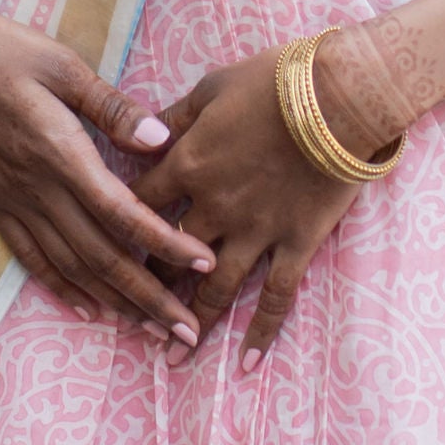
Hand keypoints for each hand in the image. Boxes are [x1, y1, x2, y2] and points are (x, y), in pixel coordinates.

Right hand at [0, 0, 214, 345]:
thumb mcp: (58, 61)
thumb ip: (109, 105)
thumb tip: (160, 138)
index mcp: (60, 152)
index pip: (123, 212)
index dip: (166, 242)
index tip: (204, 263)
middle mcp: (38, 188)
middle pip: (103, 256)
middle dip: (150, 296)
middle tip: (188, 331)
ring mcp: (13, 201)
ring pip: (71, 266)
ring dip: (113, 302)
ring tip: (150, 330)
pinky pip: (32, 258)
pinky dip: (62, 288)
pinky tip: (86, 310)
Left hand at [129, 39, 394, 370]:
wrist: (340, 93)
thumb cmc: (274, 79)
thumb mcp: (211, 87)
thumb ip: (173, 116)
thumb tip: (141, 134)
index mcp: (188, 163)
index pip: (138, 204)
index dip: (118, 228)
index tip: (104, 249)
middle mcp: (214, 206)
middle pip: (168, 257)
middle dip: (145, 289)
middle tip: (128, 321)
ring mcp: (256, 230)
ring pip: (215, 289)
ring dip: (192, 324)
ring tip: (172, 359)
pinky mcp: (296, 243)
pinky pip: (276, 298)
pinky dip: (262, 333)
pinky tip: (246, 365)